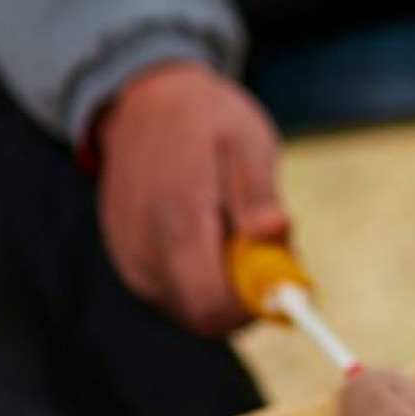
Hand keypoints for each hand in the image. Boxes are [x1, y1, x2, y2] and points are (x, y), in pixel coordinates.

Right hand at [92, 60, 289, 336]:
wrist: (144, 99)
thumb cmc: (204, 119)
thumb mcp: (245, 141)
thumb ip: (258, 194)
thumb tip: (274, 235)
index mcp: (176, 221)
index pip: (213, 305)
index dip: (256, 307)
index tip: (287, 285)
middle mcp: (144, 250)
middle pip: (202, 316)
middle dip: (244, 299)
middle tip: (266, 254)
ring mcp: (130, 257)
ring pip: (189, 307)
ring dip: (222, 285)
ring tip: (232, 229)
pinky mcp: (127, 259)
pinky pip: (172, 291)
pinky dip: (200, 275)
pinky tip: (207, 232)